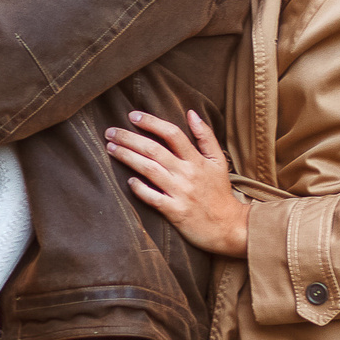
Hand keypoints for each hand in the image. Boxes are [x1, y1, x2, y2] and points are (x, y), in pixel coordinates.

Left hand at [106, 109, 248, 257]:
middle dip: (129, 138)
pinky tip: (128, 181)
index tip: (133, 116)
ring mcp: (180, 193)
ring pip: (149, 170)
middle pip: (154, 149)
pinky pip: (152, 198)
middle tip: (110, 131)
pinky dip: (139, 188)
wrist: (229, 227)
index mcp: (197, 160)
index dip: (151, 122)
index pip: (172, 134)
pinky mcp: (175, 212)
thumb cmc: (220, 192)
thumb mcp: (219, 161)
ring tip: (110, 148)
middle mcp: (187, 174)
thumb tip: (191, 112)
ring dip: (127, 157)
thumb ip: (206, 136)